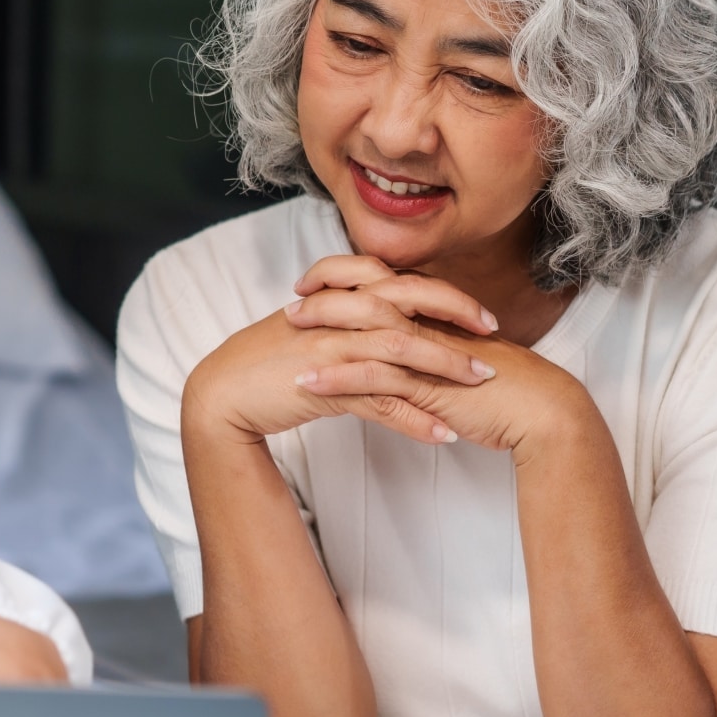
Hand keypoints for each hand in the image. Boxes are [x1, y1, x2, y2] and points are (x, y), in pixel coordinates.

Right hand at [182, 261, 497, 447]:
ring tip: (482, 384)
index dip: (445, 294)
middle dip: (457, 319)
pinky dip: (414, 418)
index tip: (480, 314)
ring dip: (446, 367)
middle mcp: (339, 315)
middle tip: (493, 338)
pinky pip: (379, 399)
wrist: (223, 392)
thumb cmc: (266, 360)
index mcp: (337, 297)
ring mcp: (332, 347)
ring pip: (400, 349)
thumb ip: (347, 317)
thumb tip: (387, 320)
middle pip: (409, 305)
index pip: (401, 282)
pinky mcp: (324, 384)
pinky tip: (441, 434)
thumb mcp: (310, 329)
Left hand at [282, 256, 587, 458]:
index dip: (348, 278)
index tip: (316, 282)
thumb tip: (413, 350)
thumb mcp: (463, 362)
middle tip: (292, 302)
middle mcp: (430, 325)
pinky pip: (375, 378)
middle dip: (325, 296)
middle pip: (368, 297)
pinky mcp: (428, 385)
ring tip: (286, 338)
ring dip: (322, 335)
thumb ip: (437, 351)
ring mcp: (427, 353)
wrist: (544, 411)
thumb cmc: (508, 390)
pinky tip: (308, 386)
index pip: (385, 284)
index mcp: (437, 315)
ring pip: (364, 333)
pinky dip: (337, 379)